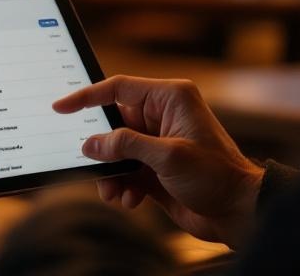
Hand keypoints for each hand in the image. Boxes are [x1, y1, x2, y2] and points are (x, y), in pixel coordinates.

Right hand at [53, 75, 263, 245]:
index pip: (119, 88)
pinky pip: (124, 172)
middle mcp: (162, 116)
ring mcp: (158, 143)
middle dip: (101, 149)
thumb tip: (92, 144)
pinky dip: (121, 186)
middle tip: (90, 164)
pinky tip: (130, 200)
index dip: (87, 96)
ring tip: (114, 192)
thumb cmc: (216, 175)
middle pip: (114, 125)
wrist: (238, 211)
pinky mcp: (155, 168)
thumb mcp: (168, 156)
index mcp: (170, 98)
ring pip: (116, 152)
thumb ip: (126, 145)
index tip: (61, 107)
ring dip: (110, 173)